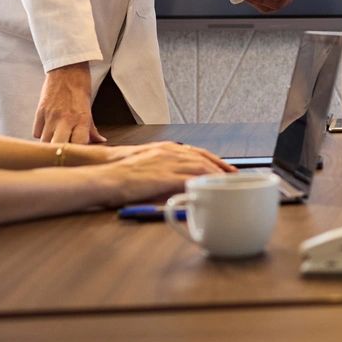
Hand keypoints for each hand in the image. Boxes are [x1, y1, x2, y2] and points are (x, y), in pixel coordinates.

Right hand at [34, 64, 105, 144]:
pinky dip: (41, 135)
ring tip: (56, 141)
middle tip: (64, 151)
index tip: (78, 153)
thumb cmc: (80, 87)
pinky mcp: (39, 111)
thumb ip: (91, 127)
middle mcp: (65, 119)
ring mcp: (50, 116)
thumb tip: (100, 141)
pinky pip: (36, 133)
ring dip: (50, 144)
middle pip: (59, 147)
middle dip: (61, 152)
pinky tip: (48, 130)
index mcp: (81, 119)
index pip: (79, 145)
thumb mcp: (89, 107)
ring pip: (45, 142)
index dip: (78, 152)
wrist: (66, 68)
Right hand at [86, 141, 235, 205]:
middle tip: (236, 180)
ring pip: (201, 167)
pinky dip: (204, 185)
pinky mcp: (165, 176)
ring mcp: (168, 163)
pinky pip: (190, 179)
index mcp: (166, 149)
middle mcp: (170, 152)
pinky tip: (213, 192)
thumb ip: (165, 175)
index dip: (216, 161)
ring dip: (217, 177)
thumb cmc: (121, 176)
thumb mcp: (147, 169)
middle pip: (204, 159)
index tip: (228, 170)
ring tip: (229, 187)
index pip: (198, 152)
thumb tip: (181, 187)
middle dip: (222, 169)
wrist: (105, 177)